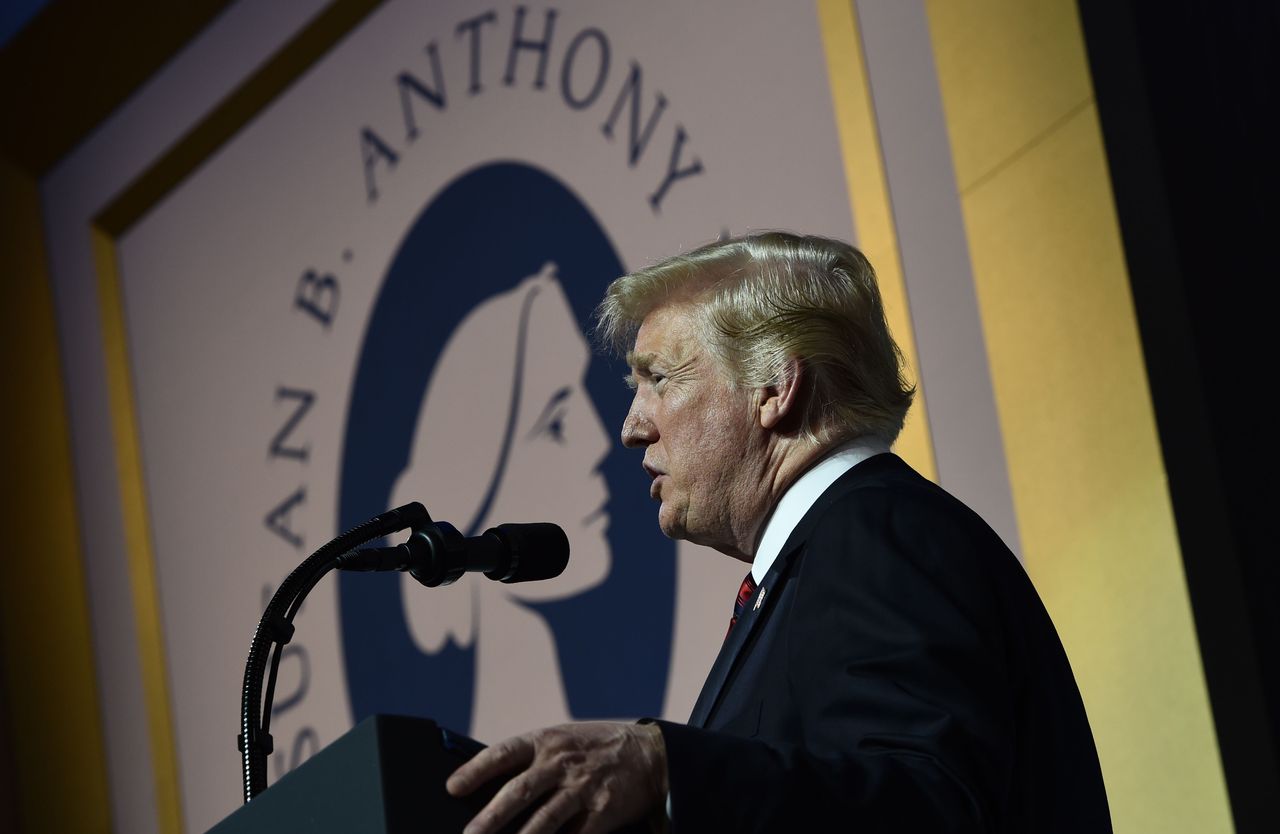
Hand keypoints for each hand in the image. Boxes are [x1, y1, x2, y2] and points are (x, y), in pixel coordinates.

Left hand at [446, 721, 667, 833]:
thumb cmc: (595, 749)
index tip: (452, 787)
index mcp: (547, 740)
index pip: (504, 752)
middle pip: (520, 790)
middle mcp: (563, 762)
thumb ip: (532, 761)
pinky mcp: (603, 811)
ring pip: (545, 819)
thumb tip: (490, 791)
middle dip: (491, 816)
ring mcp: (583, 787)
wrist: (650, 754)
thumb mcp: (563, 740)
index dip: (476, 769)